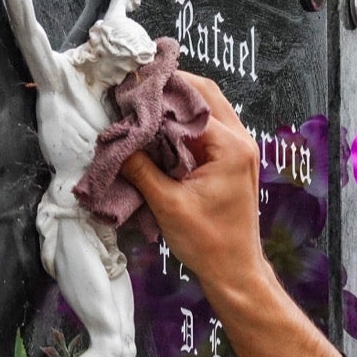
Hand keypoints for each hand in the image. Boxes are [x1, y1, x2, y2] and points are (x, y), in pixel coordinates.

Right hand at [122, 72, 343, 356]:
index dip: (159, 92)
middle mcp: (240, 141)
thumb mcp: (167, 204)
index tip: (130, 86)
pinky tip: (160, 128)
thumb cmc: (208, 242)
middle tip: (136, 86)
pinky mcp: (232, 160)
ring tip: (144, 102)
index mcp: (229, 147)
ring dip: (177, 104)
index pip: (191, 102)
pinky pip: (207, 128)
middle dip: (170, 87)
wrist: (235, 271)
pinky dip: (184, 123)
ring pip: (207, 109)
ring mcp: (240, 150)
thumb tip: (117, 142)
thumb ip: (141, 168)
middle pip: (204, 94)